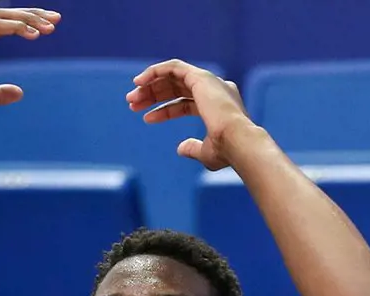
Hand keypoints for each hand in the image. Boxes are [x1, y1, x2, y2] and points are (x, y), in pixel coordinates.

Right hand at [0, 8, 58, 132]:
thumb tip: (19, 92)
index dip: (24, 22)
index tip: (46, 27)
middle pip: (2, 15)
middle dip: (31, 14)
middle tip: (56, 20)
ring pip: (1, 16)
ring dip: (27, 18)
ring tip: (49, 27)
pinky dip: (16, 27)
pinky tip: (33, 34)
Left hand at [126, 60, 250, 170]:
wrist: (238, 141)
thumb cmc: (226, 151)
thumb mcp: (206, 153)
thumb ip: (193, 148)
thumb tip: (180, 148)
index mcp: (218, 105)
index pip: (185, 103)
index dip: (164, 110)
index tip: (146, 118)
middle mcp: (214, 89)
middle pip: (177, 87)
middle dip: (153, 95)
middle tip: (132, 104)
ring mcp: (208, 81)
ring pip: (173, 76)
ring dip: (150, 84)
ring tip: (132, 97)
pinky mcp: (200, 77)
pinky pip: (173, 67)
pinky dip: (155, 71)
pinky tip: (139, 82)